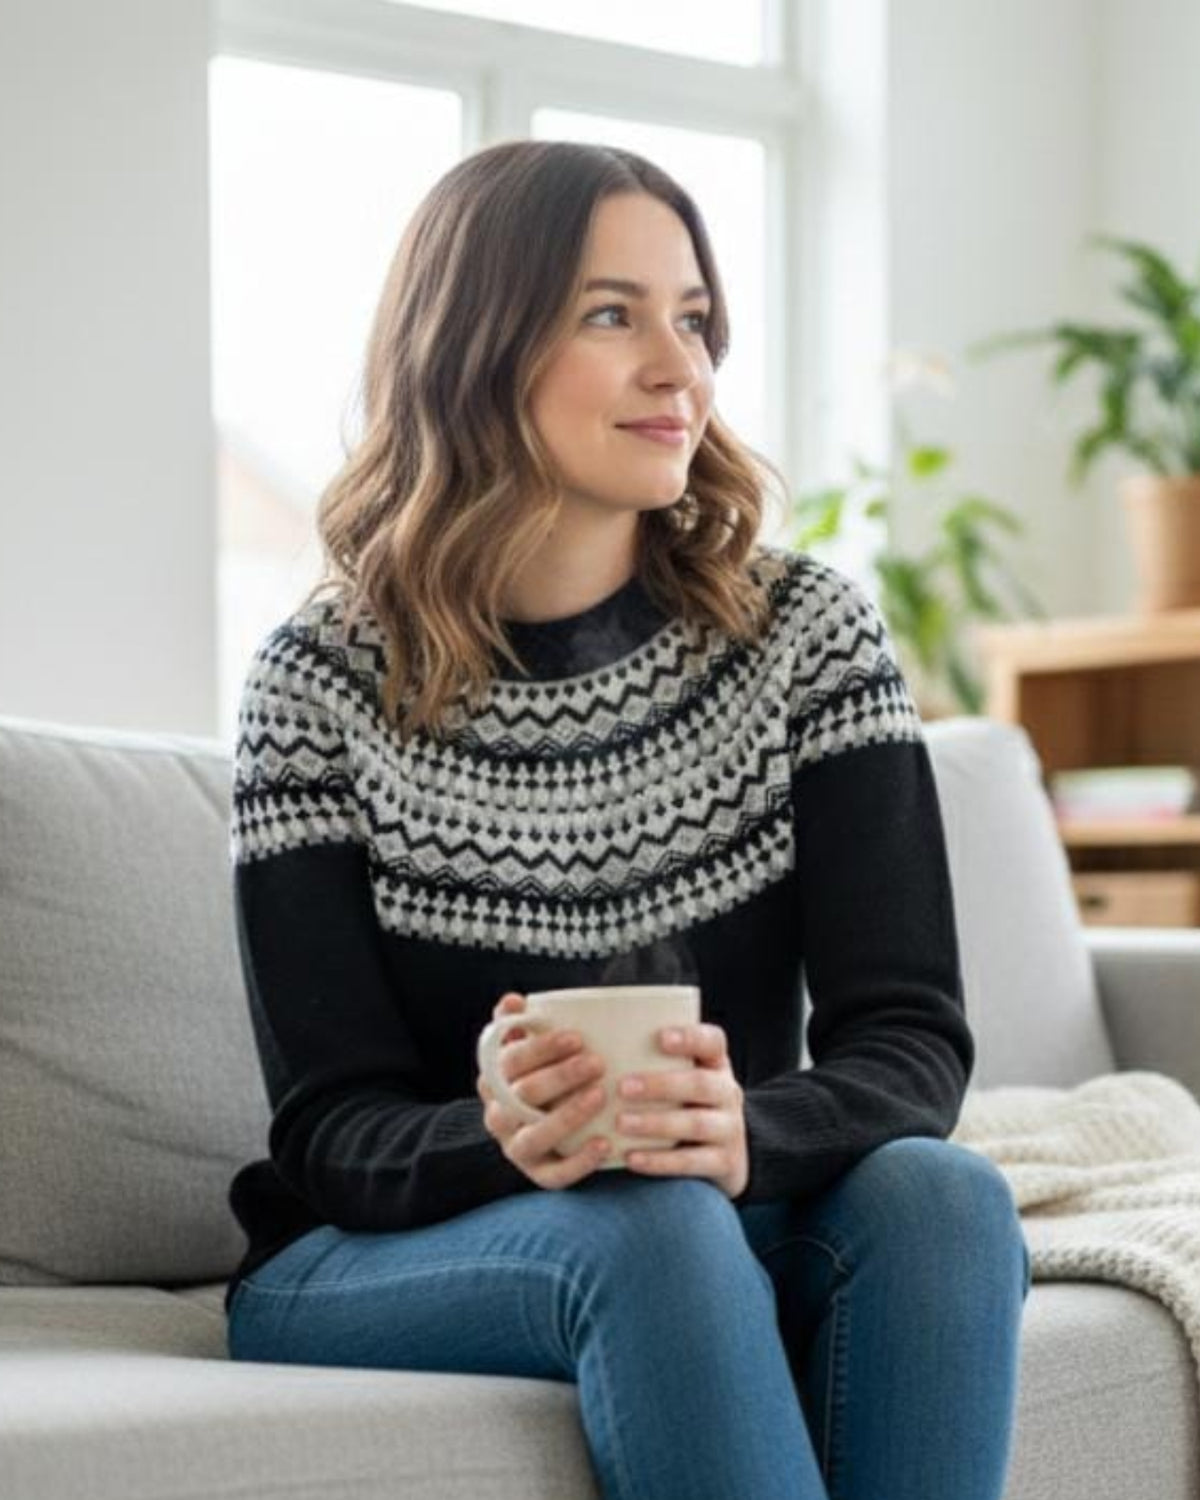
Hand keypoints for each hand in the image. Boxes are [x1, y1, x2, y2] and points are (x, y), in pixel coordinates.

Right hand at [477, 992, 613, 1189]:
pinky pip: (555, 1175)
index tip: (576, 1036)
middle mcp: (499, 1116)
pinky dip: (580, 1161)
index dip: (541, 1048)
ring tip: (601, 1094)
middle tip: (597, 1062)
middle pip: (525, 1094)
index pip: (510, 1061)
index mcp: (494, 1081)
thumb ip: (517, 1025)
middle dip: (562, 1076)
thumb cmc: (539, 1080)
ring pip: (537, 1135)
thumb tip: (513, 1001)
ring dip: (569, 1114)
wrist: (540, 1133)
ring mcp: (517, 1148)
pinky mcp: (538, 1174)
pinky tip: (604, 1144)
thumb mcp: (525, 1053)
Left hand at [616, 1023, 748, 1199]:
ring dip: (655, 1123)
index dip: (690, 1038)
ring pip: (696, 1124)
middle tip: (622, 1087)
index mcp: (715, 1065)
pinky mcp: (726, 1164)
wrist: (723, 1157)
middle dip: (661, 1085)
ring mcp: (731, 1130)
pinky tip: (631, 1158)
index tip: (660, 1037)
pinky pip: (693, 1162)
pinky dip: (660, 1161)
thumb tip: (584, 1040)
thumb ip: (648, 1061)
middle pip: (701, 1084)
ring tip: (620, 1123)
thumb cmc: (683, 1105)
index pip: (712, 1041)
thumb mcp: (680, 1079)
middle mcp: (729, 1093)